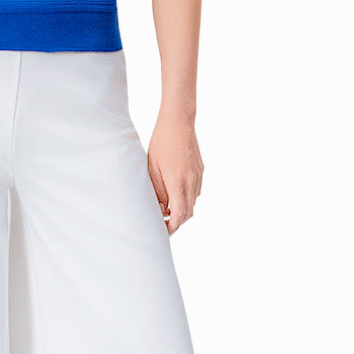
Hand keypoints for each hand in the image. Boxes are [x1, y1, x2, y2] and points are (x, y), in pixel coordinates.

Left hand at [146, 109, 202, 235]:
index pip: (179, 215)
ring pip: (193, 202)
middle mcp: (192, 182)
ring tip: (166, 208)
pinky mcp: (200, 170)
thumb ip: (158, 191)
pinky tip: (175, 192)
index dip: (172, 227)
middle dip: (176, 221)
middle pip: (188, 212)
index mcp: (178, 182)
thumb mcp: (152, 169)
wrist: (179, 122)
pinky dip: (186, 197)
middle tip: (163, 223)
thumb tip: (162, 209)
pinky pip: (195, 190)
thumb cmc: (161, 143)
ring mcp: (198, 176)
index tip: (163, 231)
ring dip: (182, 209)